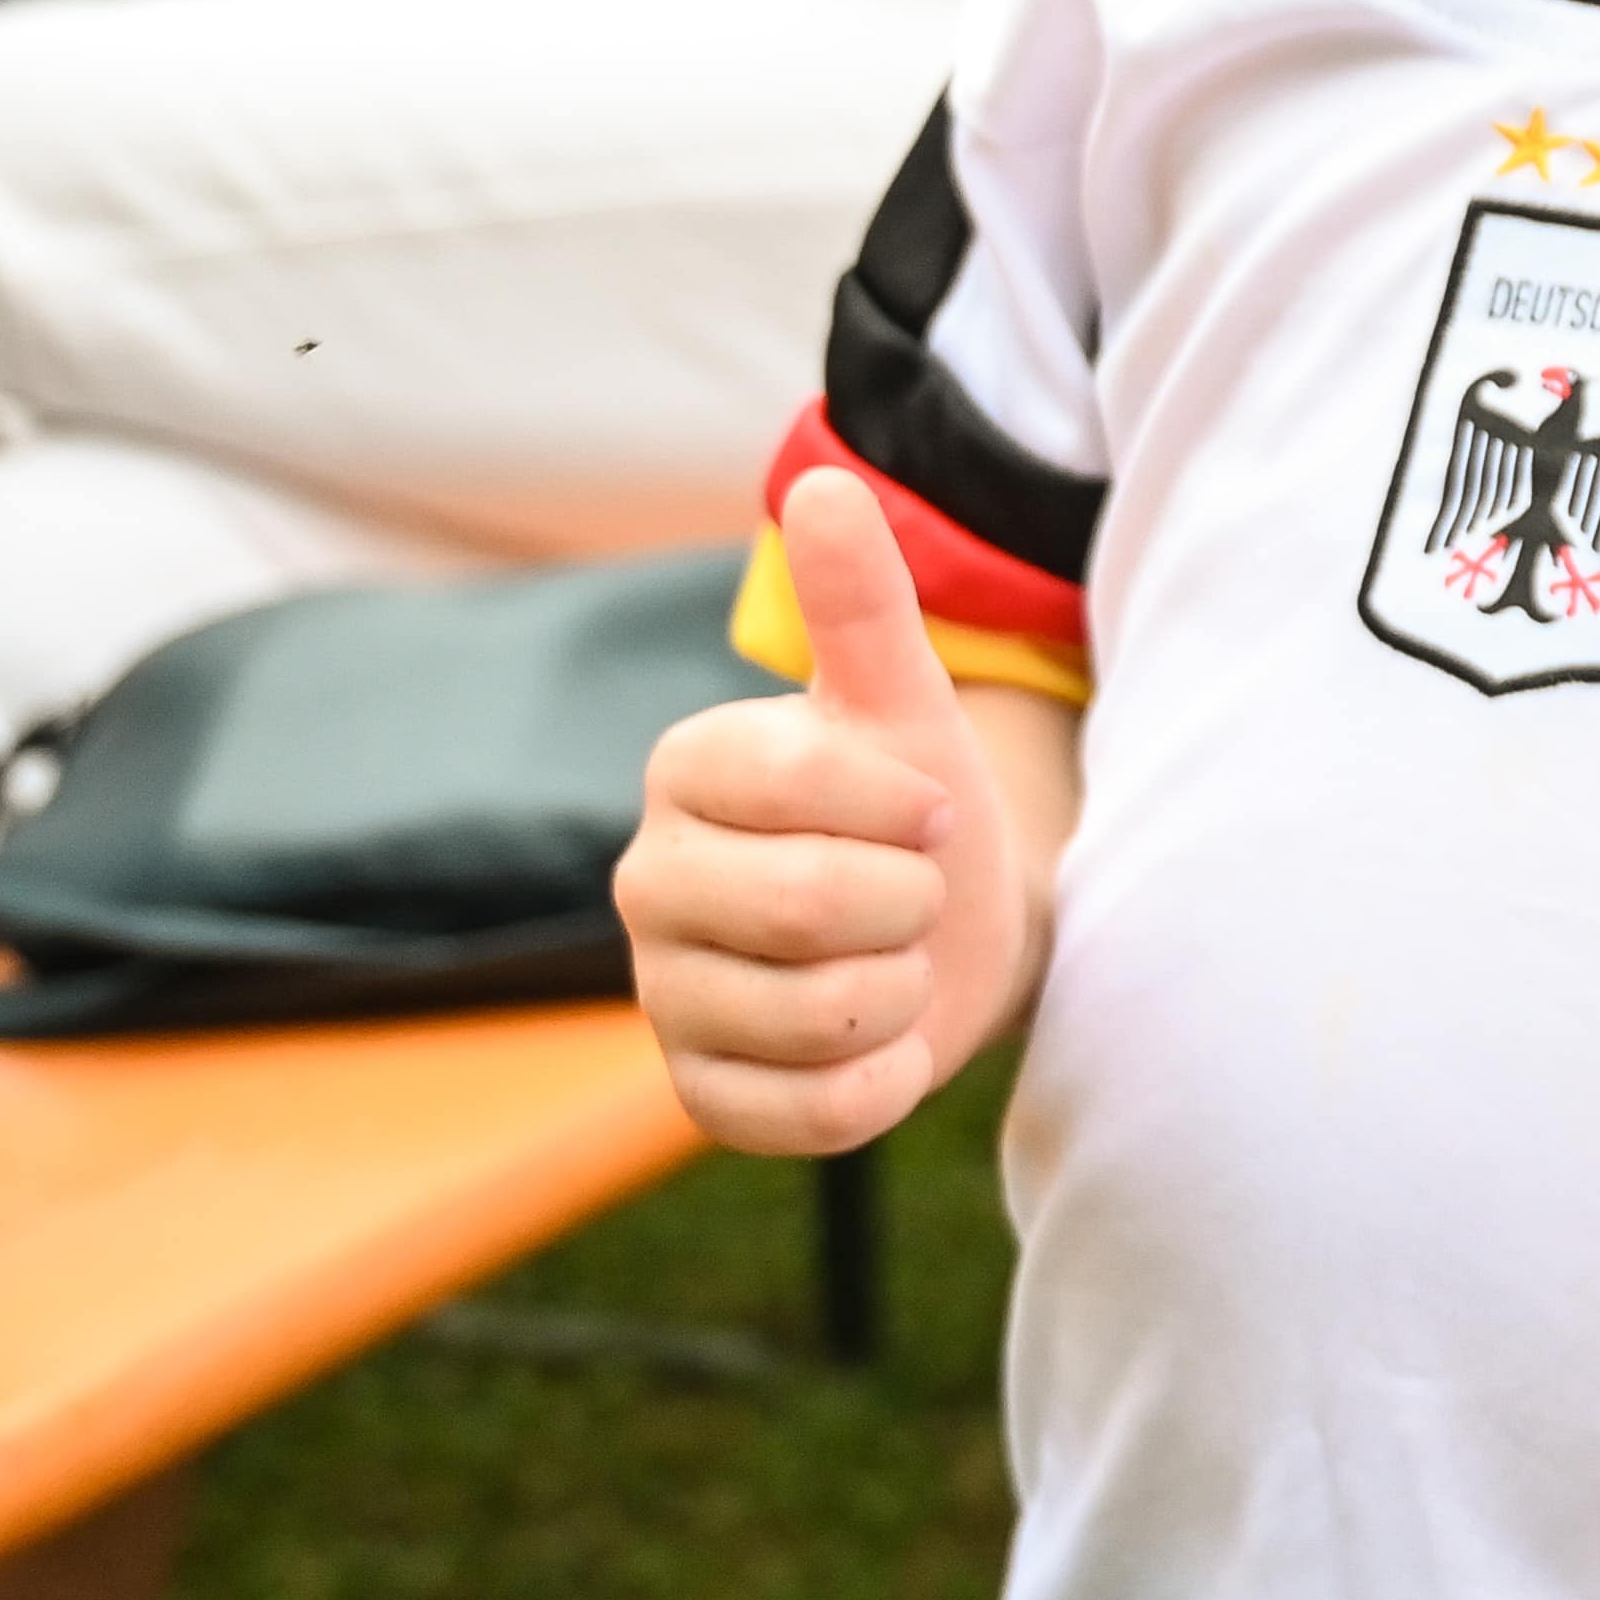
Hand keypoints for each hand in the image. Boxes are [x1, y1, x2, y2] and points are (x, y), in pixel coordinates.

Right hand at [614, 470, 1034, 1154]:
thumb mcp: (906, 700)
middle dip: (910, 901)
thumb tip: (829, 486)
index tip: (930, 803)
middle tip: (913, 892)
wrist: (950, 930)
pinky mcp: (700, 1094)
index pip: (800, 783)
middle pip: (811, 906)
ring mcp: (664, 995)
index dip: (902, 802)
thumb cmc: (916, 803)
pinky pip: (809, 1113)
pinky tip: (878, 1042)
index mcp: (686, 770)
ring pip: (818, 1015)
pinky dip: (879, 1084)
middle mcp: (649, 882)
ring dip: (902, 991)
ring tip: (893, 959)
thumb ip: (863, 603)